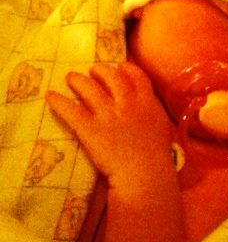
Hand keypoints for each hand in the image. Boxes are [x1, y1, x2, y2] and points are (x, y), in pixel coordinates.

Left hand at [46, 62, 174, 189]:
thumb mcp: (162, 128)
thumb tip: (148, 107)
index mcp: (147, 102)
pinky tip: (50, 96)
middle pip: (111, 77)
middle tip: (93, 70)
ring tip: (71, 77)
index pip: (136, 76)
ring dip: (78, 80)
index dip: (126, 69)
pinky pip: (70, 110)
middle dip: (101, 71)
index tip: (120, 67)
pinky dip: (58, 102)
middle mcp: (127, 103)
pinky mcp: (90, 128)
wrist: (144, 174)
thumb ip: (153, 112)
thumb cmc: (157, 157)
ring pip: (89, 88)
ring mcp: (107, 115)